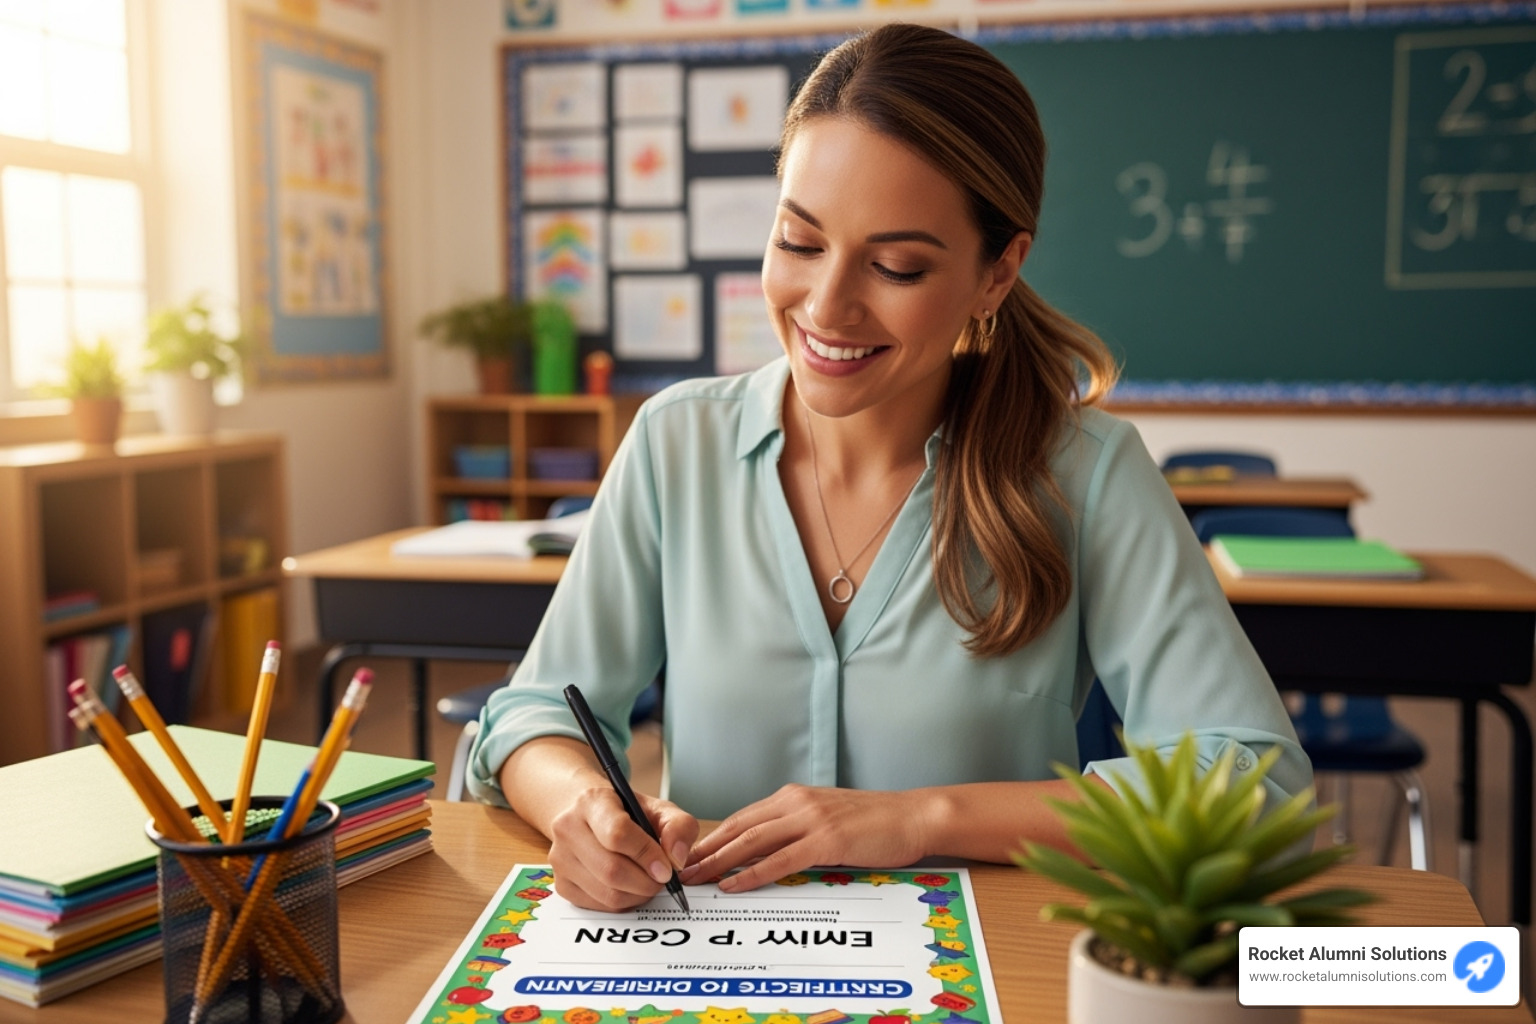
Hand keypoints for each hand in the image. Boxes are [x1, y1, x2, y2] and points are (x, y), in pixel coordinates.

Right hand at [547, 783, 698, 911]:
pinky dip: (623, 903)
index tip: (667, 868)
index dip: (647, 855)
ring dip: (637, 895)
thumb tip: (677, 859)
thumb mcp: (658, 808)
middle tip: (662, 879)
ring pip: (607, 893)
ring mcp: (560, 858)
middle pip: (612, 870)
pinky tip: (630, 887)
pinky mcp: (561, 884)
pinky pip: (599, 906)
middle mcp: (568, 828)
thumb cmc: (626, 813)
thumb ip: (678, 827)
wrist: (590, 816)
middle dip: (647, 882)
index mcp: (591, 801)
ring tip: (648, 881)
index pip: (617, 834)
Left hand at [680, 784, 935, 891]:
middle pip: (739, 828)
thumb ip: (797, 827)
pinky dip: (752, 874)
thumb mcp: (827, 817)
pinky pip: (781, 860)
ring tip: (695, 879)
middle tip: (679, 869)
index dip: (712, 837)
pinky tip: (733, 886)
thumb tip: (767, 850)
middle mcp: (797, 803)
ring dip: (719, 862)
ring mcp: (811, 819)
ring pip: (752, 842)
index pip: (742, 818)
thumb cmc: (874, 821)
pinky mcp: (827, 840)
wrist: (913, 815)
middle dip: (705, 850)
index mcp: (794, 797)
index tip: (689, 854)